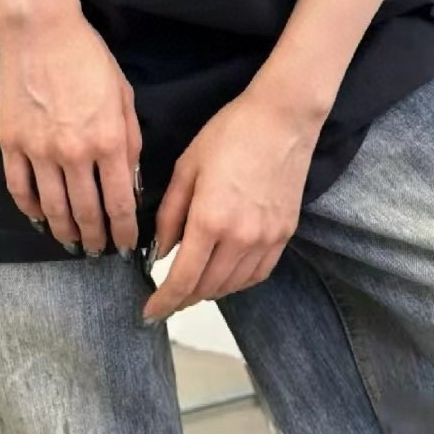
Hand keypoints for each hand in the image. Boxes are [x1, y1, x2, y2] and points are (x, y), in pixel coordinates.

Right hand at [0, 2, 140, 256]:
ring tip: (71, 243)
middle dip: (96, 238)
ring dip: (65, 232)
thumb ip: (130, 141)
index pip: (120, 204)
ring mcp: (39, 150)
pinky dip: (30, 210)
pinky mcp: (11, 142)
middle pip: (87, 213)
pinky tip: (40, 218)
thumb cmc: (88, 58)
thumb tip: (130, 183)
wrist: (42, 30)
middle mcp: (75, 152)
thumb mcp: (124, 96)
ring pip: (53, 208)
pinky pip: (20, 188)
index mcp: (109, 141)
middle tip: (98, 251)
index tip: (127, 247)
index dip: (125, 232)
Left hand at [141, 84, 320, 321]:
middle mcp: (241, 238)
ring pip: (233, 285)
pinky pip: (257, 274)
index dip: (163, 301)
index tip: (148, 313)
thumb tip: (161, 251)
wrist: (282, 120)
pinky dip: (237, 281)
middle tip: (165, 299)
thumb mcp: (187, 167)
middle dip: (182, 299)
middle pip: (207, 288)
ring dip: (208, 292)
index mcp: (210, 220)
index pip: (183, 278)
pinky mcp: (285, 235)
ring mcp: (267, 239)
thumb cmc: (229, 134)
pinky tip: (223, 274)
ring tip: (190, 287)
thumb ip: (170, 213)